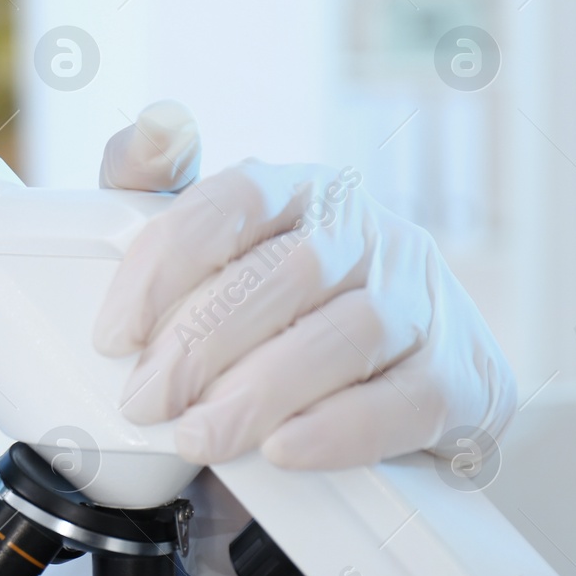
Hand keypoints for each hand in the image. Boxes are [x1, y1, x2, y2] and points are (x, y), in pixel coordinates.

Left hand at [93, 114, 516, 468]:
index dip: (165, 265)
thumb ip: (152, 188)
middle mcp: (367, 233)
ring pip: (349, 333)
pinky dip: (339, 428)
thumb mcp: (196, 251)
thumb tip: (158, 125)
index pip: (231, 201)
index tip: (113, 335)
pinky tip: (283, 450)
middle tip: (145, 401)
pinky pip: (407, 399)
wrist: (374, 399)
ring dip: (261, 391)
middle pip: (287, 273)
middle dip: (202, 343)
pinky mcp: (462, 375)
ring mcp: (422, 300)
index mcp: (298, 191)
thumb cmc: (266, 316)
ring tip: (198, 436)